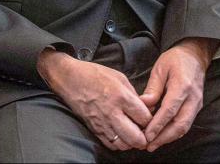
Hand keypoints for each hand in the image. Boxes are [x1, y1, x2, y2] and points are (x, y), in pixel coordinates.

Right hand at [37, 48, 151, 151]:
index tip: (148, 117)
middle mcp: (112, 112)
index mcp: (121, 97)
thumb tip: (147, 108)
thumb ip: (135, 94)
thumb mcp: (119, 77)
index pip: (145, 118)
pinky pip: (111, 145)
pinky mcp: (94, 128)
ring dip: (131, 142)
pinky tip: (120, 135)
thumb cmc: (94, 74)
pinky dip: (118, 143)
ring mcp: (102, 123)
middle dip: (144, 137)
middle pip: (137, 138)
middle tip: (144, 131)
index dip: (150, 120)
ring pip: (124, 145)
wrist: (69, 78)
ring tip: (132, 133)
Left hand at [139, 37, 215, 151]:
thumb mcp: (160, 68)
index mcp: (182, 86)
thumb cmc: (175, 59)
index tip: (147, 135)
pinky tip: (162, 136)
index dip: (158, 125)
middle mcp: (192, 98)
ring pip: (184, 127)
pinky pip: (186, 124)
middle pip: (180, 124)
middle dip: (164, 137)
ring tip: (153, 144)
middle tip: (148, 145)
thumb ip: (153, 88)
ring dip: (169, 138)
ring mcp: (197, 104)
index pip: (170, 110)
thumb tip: (144, 104)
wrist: (195, 56)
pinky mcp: (196, 107)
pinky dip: (174, 132)